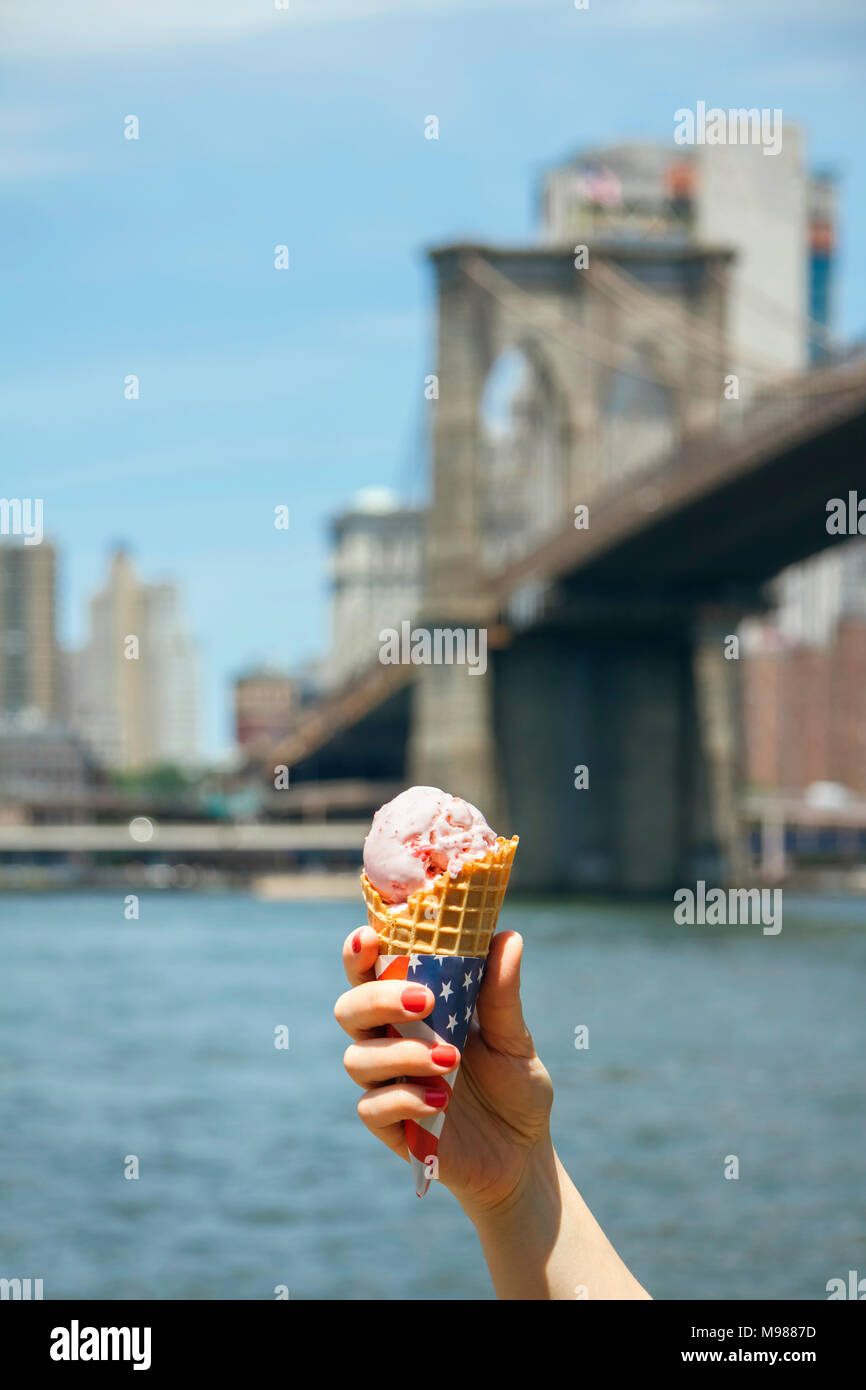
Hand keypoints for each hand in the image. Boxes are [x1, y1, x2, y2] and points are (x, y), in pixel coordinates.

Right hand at [334, 926, 553, 1217]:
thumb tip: (508, 936)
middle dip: (377, 999)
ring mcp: (386, 1084)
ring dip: (400, 1053)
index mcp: (412, 1010)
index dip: (358, 953)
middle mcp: (390, 1042)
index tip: (368, 936)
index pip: (370, 973)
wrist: (524, 1154)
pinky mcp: (391, 1126)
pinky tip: (440, 1100)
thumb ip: (502, 993)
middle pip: (349, 1010)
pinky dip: (403, 1098)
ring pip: (357, 1057)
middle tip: (422, 1001)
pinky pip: (372, 1107)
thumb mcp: (514, 1038)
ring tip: (449, 1059)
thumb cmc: (515, 1086)